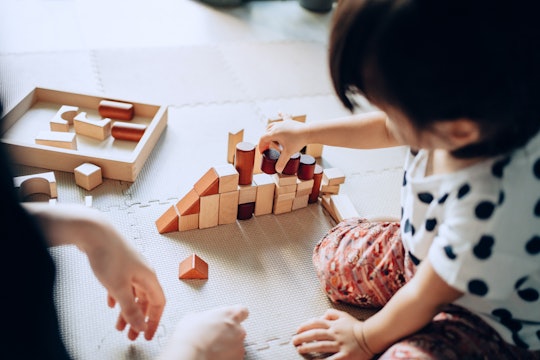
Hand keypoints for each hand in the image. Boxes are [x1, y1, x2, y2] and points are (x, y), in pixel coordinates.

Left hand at [83, 219, 165, 340]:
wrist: (94, 231)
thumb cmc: (109, 254)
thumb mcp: (119, 288)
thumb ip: (130, 308)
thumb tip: (140, 325)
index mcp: (149, 277)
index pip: (158, 303)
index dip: (154, 320)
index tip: (148, 334)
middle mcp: (143, 271)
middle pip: (145, 300)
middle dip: (138, 319)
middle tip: (132, 334)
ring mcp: (131, 267)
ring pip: (133, 293)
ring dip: (127, 310)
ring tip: (119, 325)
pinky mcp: (119, 263)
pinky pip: (122, 285)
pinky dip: (119, 297)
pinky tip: (111, 303)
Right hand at [159, 305, 248, 359]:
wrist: (191, 355)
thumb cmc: (191, 335)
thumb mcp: (193, 318)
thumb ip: (204, 317)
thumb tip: (199, 320)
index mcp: (230, 315)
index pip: (243, 311)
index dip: (236, 315)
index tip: (229, 319)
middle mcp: (239, 329)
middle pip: (238, 329)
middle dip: (229, 333)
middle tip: (214, 337)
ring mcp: (239, 346)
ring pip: (236, 344)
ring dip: (227, 346)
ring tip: (212, 349)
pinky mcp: (237, 359)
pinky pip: (233, 356)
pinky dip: (226, 356)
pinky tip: (215, 356)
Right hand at [258, 117, 309, 172]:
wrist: (308, 132)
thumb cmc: (298, 141)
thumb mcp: (289, 153)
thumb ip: (282, 161)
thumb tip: (277, 170)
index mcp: (274, 133)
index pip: (262, 138)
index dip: (261, 146)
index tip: (262, 152)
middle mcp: (276, 126)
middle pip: (266, 133)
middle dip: (266, 141)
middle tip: (270, 149)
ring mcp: (283, 123)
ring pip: (272, 126)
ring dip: (271, 133)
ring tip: (273, 140)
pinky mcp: (289, 122)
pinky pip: (284, 117)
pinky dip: (281, 115)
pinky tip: (279, 111)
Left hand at [292, 309, 371, 359]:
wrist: (372, 336)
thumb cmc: (357, 326)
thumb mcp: (344, 316)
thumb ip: (332, 314)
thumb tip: (321, 315)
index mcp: (334, 324)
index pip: (316, 323)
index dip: (305, 326)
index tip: (297, 330)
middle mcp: (335, 333)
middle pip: (315, 334)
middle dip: (302, 337)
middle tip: (294, 341)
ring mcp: (340, 345)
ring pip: (321, 345)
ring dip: (308, 347)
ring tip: (300, 349)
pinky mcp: (345, 356)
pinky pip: (331, 359)